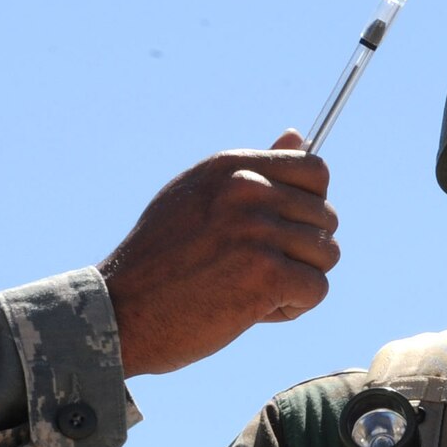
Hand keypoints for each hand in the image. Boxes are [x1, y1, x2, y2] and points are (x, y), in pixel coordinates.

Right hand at [99, 130, 336, 376]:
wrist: (120, 312)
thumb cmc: (158, 262)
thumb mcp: (198, 197)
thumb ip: (252, 171)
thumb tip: (297, 134)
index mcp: (232, 167)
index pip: (315, 171)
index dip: (310, 207)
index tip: (282, 232)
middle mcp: (247, 190)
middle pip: (325, 217)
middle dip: (302, 251)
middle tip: (258, 272)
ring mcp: (257, 231)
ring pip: (326, 255)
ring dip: (299, 281)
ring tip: (255, 292)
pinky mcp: (265, 275)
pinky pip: (316, 290)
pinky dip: (293, 308)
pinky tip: (255, 312)